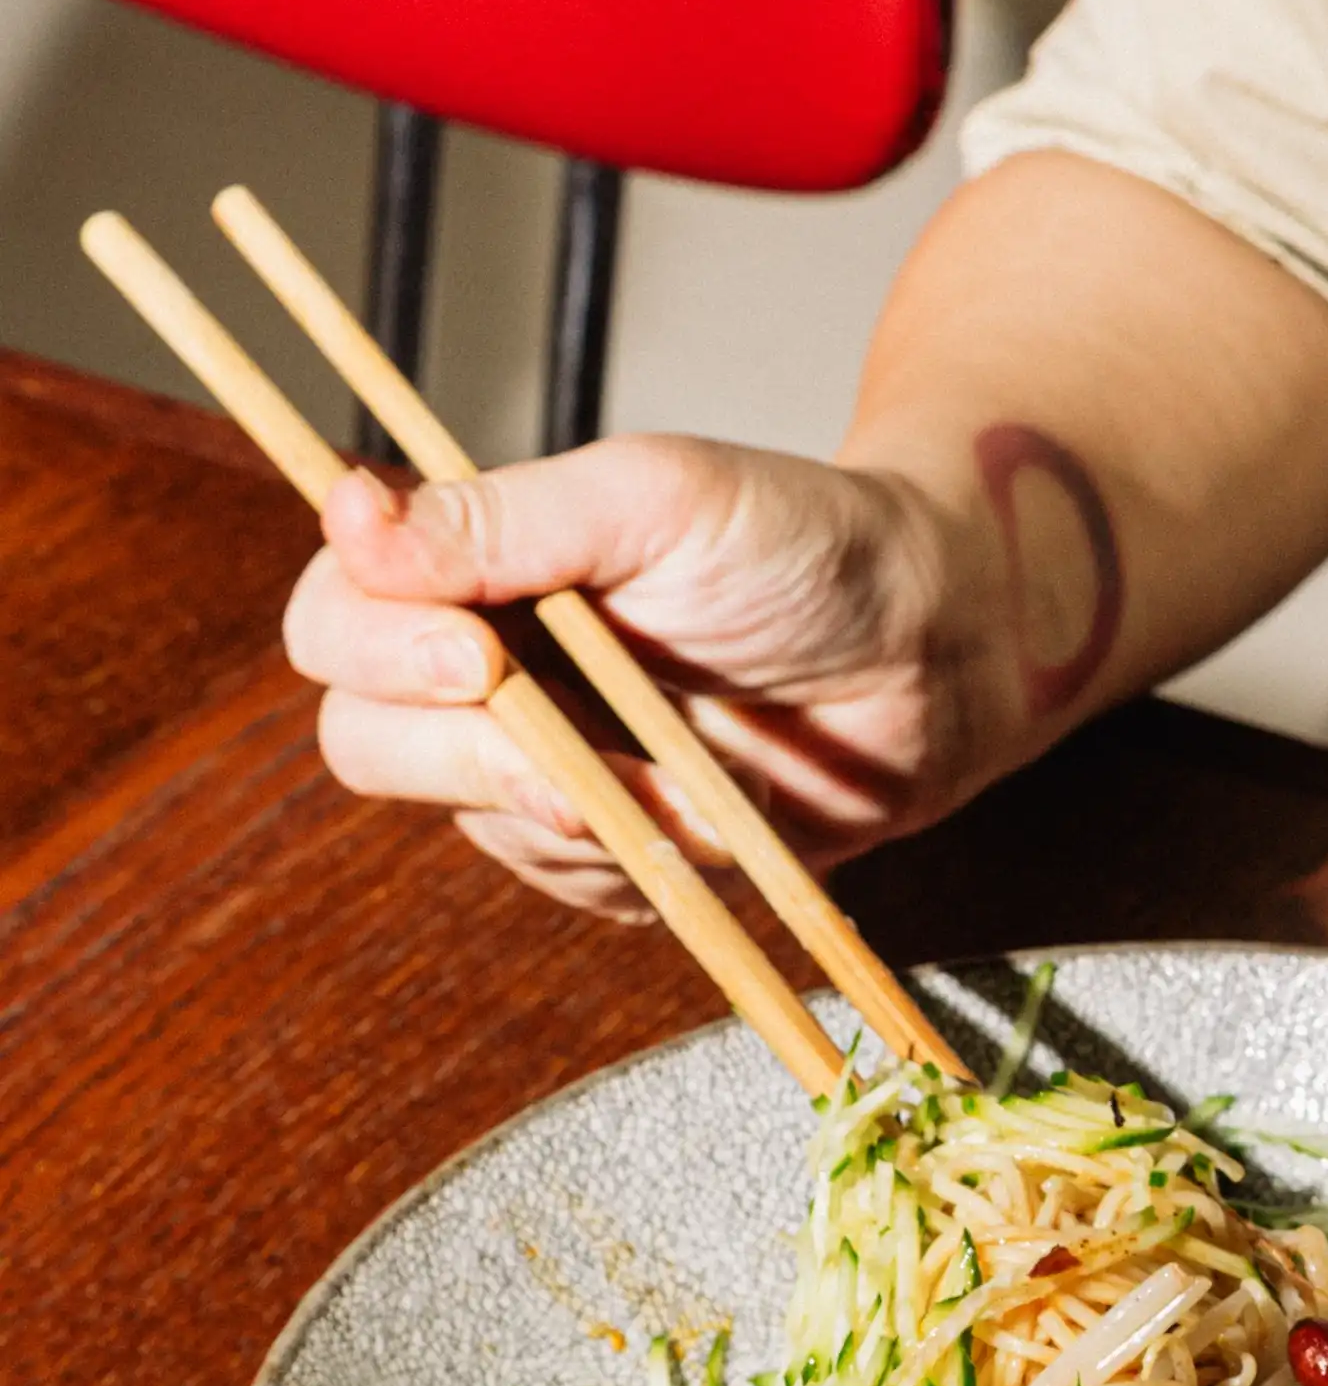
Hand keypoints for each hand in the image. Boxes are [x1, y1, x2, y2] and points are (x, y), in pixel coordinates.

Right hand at [283, 436, 1003, 919]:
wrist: (933, 656)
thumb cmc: (805, 549)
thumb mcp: (656, 500)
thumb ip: (505, 517)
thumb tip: (349, 514)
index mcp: (472, 568)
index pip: (335, 621)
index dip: (375, 648)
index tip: (473, 654)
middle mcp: (484, 671)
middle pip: (365, 741)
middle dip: (467, 757)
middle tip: (573, 754)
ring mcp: (542, 771)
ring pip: (474, 828)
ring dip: (586, 812)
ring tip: (695, 775)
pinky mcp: (609, 854)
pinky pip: (570, 886)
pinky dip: (645, 857)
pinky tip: (718, 813)